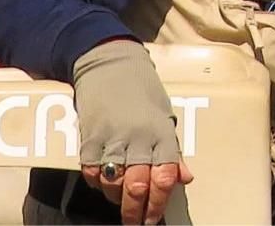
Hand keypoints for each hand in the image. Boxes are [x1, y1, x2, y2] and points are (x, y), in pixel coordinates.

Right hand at [73, 40, 195, 223]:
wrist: (111, 65)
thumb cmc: (143, 92)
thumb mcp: (165, 118)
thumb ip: (172, 151)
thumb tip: (185, 178)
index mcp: (162, 134)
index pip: (165, 178)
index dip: (159, 203)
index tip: (153, 218)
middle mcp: (139, 139)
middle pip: (137, 187)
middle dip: (135, 212)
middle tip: (135, 222)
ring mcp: (112, 139)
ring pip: (113, 183)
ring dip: (116, 198)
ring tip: (120, 200)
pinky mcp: (89, 137)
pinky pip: (90, 171)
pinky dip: (96, 181)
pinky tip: (102, 181)